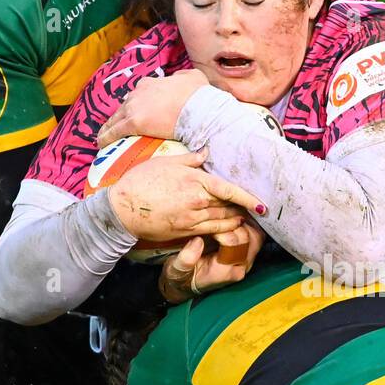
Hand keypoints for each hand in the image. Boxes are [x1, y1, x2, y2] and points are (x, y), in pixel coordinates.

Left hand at [97, 69, 209, 147]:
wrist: (200, 109)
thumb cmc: (199, 95)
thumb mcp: (193, 76)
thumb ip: (183, 77)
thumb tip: (179, 79)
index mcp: (150, 83)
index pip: (137, 96)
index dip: (136, 106)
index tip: (138, 114)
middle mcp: (138, 93)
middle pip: (124, 107)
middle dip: (121, 117)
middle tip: (120, 129)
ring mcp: (134, 108)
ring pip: (115, 119)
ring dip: (109, 128)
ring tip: (106, 138)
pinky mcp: (133, 123)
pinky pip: (114, 132)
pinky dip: (106, 137)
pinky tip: (102, 144)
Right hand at [105, 148, 264, 242]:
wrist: (122, 209)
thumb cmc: (141, 181)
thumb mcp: (165, 162)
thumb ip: (190, 159)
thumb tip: (206, 153)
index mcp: (195, 181)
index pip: (229, 190)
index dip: (248, 198)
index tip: (262, 203)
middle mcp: (197, 202)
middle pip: (228, 205)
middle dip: (243, 208)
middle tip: (255, 208)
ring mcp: (192, 219)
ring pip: (222, 220)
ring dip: (236, 219)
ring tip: (245, 217)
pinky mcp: (185, 231)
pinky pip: (212, 232)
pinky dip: (224, 230)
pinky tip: (230, 227)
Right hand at [159, 222, 264, 303]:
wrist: (185, 283)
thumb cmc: (181, 277)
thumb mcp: (176, 270)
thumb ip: (186, 259)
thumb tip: (197, 242)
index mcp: (226, 272)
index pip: (235, 244)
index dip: (223, 230)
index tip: (210, 225)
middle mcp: (240, 267)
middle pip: (251, 238)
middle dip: (236, 223)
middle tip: (222, 215)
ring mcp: (245, 260)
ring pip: (256, 235)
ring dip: (244, 221)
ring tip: (229, 212)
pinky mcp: (245, 252)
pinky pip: (254, 235)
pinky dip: (247, 223)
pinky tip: (234, 215)